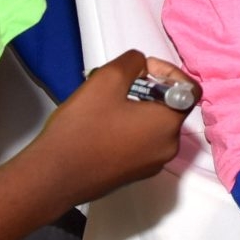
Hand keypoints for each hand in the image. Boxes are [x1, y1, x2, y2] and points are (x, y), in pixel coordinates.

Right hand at [22, 50, 197, 208]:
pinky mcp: (133, 175)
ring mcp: (151, 165)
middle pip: (170, 107)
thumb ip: (134, 62)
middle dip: (147, 89)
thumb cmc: (81, 128)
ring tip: (105, 102)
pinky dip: (128, 128)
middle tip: (118, 84)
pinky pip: (140, 142)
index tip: (141, 71)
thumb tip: (142, 65)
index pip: (189, 90)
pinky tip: (101, 125)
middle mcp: (168, 148)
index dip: (168, 72)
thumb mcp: (108, 79)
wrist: (51, 177)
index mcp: (169, 126)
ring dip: (136, 107)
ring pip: (152, 124)